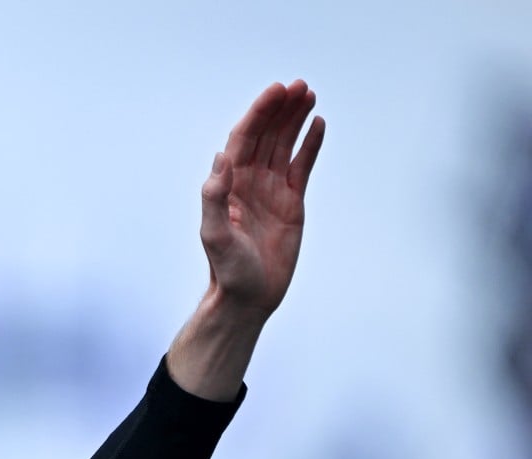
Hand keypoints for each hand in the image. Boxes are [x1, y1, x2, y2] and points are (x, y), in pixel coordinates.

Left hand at [201, 79, 324, 315]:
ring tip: (308, 95)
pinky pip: (302, 165)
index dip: (258, 114)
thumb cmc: (227, 270)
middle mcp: (249, 183)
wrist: (248, 297)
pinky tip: (318, 124)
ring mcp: (271, 190)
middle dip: (279, 109)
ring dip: (294, 119)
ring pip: (284, 145)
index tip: (276, 92)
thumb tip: (221, 158)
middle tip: (298, 86)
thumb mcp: (215, 235)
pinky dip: (310, 145)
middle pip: (265, 136)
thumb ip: (215, 197)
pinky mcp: (291, 202)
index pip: (243, 140)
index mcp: (229, 186)